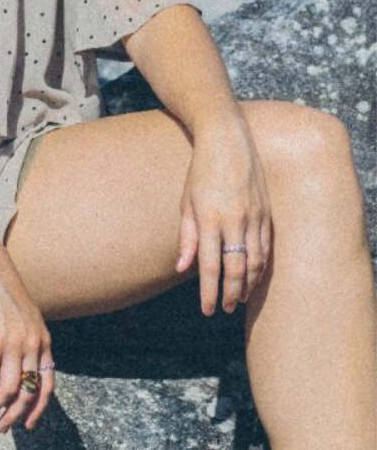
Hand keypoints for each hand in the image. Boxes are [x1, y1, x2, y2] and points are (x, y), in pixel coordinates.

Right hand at [0, 242, 53, 432]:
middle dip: (15, 416)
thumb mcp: (27, 318)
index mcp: (44, 341)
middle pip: (28, 393)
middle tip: (2, 427)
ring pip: (8, 391)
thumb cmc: (4, 293)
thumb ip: (29, 342)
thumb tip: (22, 370)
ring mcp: (13, 344)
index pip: (48, 385)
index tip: (28, 425)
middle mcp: (32, 345)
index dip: (39, 409)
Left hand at [175, 109, 271, 313]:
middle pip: (237, 269)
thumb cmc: (200, 170)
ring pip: (255, 261)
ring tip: (239, 297)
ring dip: (248, 283)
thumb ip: (187, 236)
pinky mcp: (266, 211)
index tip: (207, 310)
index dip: (209, 292)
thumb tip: (182, 269)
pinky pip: (266, 246)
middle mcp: (234, 220)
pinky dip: (260, 265)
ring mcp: (253, 216)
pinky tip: (253, 275)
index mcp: (210, 218)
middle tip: (225, 309)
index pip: (211, 266)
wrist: (227, 139)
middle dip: (231, 293)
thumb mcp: (186, 201)